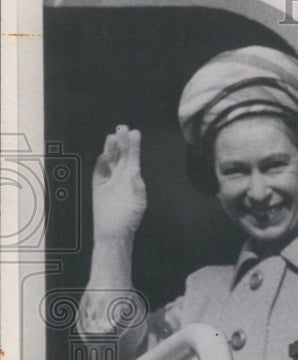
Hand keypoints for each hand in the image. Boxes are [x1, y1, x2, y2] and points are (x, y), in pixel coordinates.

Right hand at [92, 125, 146, 239]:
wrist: (114, 232)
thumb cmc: (130, 217)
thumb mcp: (138, 200)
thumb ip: (136, 185)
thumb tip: (135, 170)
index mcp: (132, 178)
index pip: (132, 158)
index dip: (133, 146)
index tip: (135, 132)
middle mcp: (120, 176)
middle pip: (120, 155)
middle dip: (121, 142)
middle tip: (122, 127)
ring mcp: (108, 180)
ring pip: (109, 160)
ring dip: (110, 149)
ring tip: (112, 137)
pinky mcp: (97, 186)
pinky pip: (98, 172)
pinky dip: (100, 164)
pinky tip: (104, 155)